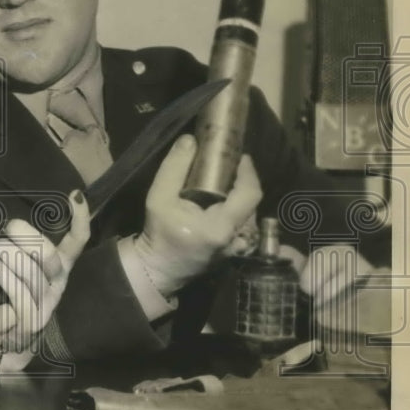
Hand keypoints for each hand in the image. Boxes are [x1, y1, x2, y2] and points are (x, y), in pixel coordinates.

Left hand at [0, 190, 90, 365]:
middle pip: (50, 254)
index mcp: (58, 267)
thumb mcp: (14, 267)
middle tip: (3, 230)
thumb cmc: (5, 296)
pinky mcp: (31, 321)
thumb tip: (7, 223)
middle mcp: (57, 284)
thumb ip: (17, 246)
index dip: (80, 219)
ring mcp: (46, 304)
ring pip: (33, 273)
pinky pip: (20, 294)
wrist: (0, 342)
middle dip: (26, 237)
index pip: (78, 241)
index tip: (75, 195)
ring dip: (9, 256)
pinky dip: (1, 274)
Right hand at [137, 134, 262, 293]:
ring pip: (248, 215)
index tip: (241, 156)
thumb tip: (190, 140)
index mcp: (221, 226)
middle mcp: (235, 238)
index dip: (249, 172)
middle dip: (242, 183)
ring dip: (239, 198)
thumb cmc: (158, 234)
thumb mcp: (158, 198)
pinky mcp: (234, 252)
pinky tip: (218, 206)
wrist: (158, 269)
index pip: (250, 194)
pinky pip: (242, 226)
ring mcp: (238, 248)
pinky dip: (235, 211)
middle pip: (251, 203)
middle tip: (228, 167)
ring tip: (223, 185)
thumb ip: (174, 168)